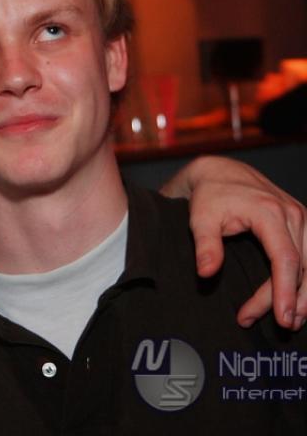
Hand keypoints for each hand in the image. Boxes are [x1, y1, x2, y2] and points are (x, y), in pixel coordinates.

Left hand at [161, 155, 305, 329]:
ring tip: (290, 319)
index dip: (284, 292)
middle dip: (292, 299)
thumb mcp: (200, 218)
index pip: (286, 259)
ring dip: (306, 293)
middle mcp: (292, 214)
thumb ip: (206, 245)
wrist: (219, 171)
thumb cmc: (210, 195)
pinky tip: (299, 298)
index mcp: (269, 212)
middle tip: (277, 325)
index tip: (281, 318)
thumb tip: (206, 273)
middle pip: (302, 267)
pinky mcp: (301, 222)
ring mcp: (300, 217)